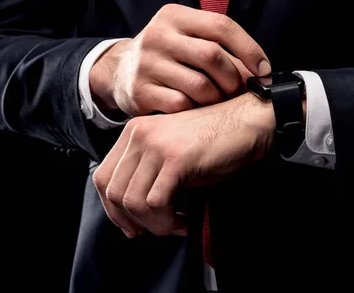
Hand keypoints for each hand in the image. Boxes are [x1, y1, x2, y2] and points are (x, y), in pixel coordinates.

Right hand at [90, 4, 271, 115]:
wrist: (120, 71)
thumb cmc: (168, 54)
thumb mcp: (187, 37)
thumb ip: (219, 46)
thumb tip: (261, 72)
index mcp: (174, 16)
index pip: (221, 26)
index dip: (249, 49)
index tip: (264, 70)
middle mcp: (158, 35)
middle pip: (212, 56)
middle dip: (234, 78)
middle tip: (239, 91)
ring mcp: (146, 64)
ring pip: (200, 86)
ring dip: (218, 98)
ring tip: (219, 100)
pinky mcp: (140, 91)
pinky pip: (182, 105)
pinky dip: (197, 111)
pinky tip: (197, 109)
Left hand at [92, 93, 274, 237]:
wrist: (250, 123)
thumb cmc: (216, 143)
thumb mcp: (172, 155)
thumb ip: (148, 174)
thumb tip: (132, 215)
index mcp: (134, 132)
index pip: (103, 177)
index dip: (113, 209)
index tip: (132, 226)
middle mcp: (139, 134)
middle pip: (113, 192)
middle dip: (133, 221)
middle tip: (158, 230)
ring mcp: (156, 144)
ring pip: (133, 201)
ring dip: (155, 224)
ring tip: (176, 225)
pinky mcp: (175, 158)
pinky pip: (155, 203)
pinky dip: (168, 221)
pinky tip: (185, 222)